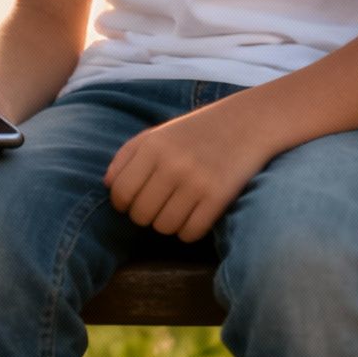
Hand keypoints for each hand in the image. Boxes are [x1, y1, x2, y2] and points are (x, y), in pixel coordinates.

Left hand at [103, 101, 272, 241]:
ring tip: (177, 208)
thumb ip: (127, 156)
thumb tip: (108, 186)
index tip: (133, 202)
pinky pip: (189, 233)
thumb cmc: (197, 131)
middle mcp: (170, 164)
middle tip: (159, 205)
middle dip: (145, 215)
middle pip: (140, 214)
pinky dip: (188, 231)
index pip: (120, 192)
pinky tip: (195, 216)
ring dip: (167, 224)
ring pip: (164, 227)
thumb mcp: (158, 134)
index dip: (122, 204)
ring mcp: (195, 181)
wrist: (249, 123)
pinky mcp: (218, 197)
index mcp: (151, 146)